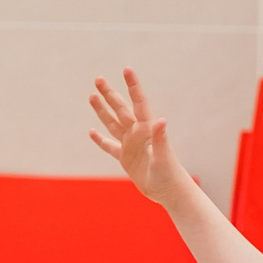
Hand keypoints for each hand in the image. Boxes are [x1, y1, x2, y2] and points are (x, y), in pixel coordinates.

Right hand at [88, 69, 195, 207]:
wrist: (170, 192)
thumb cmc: (170, 175)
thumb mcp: (164, 157)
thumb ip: (160, 139)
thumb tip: (161, 120)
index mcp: (147, 130)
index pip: (138, 103)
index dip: (133, 86)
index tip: (126, 70)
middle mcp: (138, 134)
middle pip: (120, 110)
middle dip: (110, 94)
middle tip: (98, 79)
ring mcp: (130, 146)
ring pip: (112, 124)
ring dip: (102, 111)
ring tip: (91, 96)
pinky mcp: (126, 159)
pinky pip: (110, 146)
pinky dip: (100, 140)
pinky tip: (92, 132)